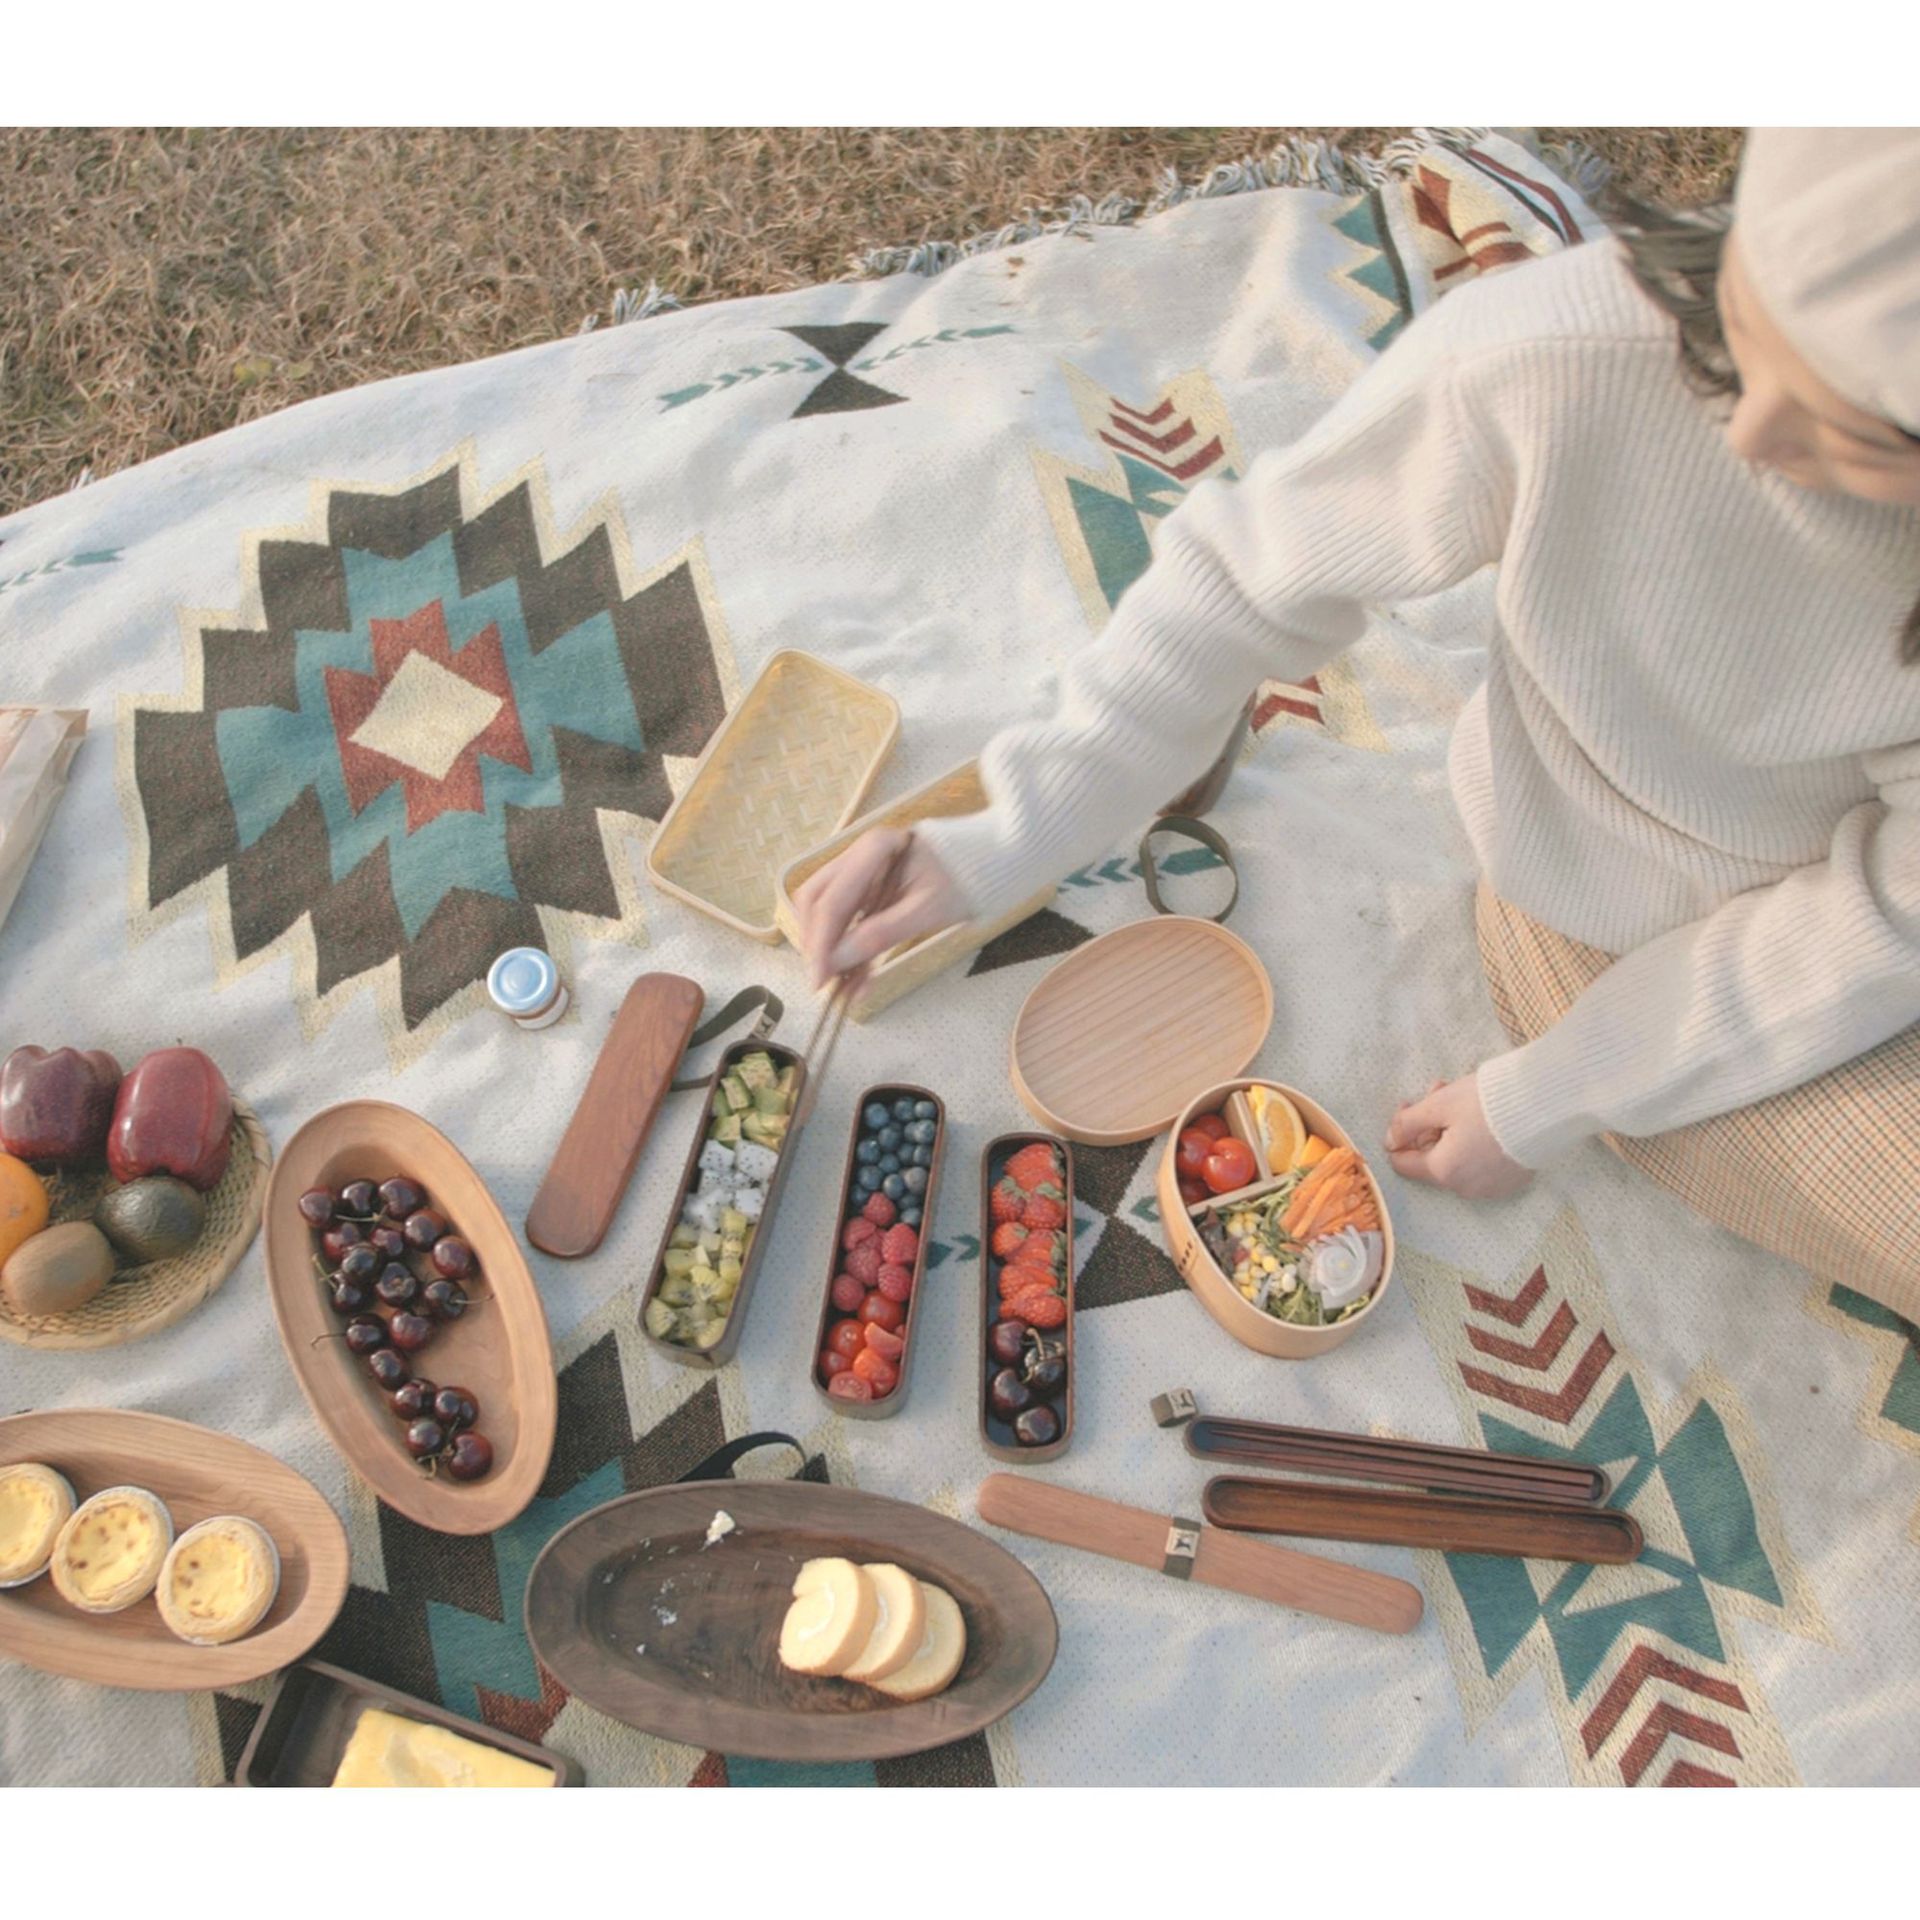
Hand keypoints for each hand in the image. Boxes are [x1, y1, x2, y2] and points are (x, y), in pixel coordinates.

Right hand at [793, 827, 966, 998]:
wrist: (992, 862)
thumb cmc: (965, 879)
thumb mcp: (927, 911)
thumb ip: (880, 934)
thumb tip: (836, 961)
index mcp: (873, 848)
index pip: (832, 901)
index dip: (821, 944)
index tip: (819, 981)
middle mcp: (858, 854)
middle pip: (817, 901)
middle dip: (818, 945)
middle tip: (825, 984)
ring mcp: (860, 870)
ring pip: (827, 912)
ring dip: (830, 950)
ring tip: (843, 988)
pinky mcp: (868, 888)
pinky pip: (847, 918)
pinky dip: (849, 948)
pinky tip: (856, 978)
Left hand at [1383, 1072, 1531, 1200]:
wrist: (1545, 1107)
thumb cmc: (1488, 1103)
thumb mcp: (1439, 1105)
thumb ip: (1407, 1124)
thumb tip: (1389, 1141)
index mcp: (1443, 1171)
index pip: (1403, 1162)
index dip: (1400, 1133)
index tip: (1409, 1106)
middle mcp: (1465, 1187)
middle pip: (1431, 1157)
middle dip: (1429, 1124)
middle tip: (1438, 1091)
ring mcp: (1491, 1187)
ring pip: (1455, 1158)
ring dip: (1450, 1130)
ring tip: (1460, 1097)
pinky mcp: (1511, 1180)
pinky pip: (1480, 1164)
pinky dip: (1473, 1143)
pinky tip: (1482, 1117)